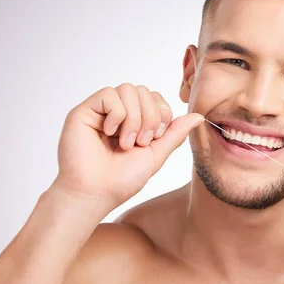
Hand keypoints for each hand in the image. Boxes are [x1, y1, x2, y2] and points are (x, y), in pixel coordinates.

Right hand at [53, 84, 203, 210]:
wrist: (96, 193)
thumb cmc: (121, 180)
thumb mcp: (156, 154)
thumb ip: (175, 133)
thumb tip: (198, 116)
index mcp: (133, 121)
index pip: (154, 97)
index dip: (161, 113)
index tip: (153, 139)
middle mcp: (116, 112)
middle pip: (143, 90)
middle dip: (149, 117)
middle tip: (141, 142)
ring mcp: (100, 111)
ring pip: (128, 89)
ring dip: (134, 118)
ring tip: (125, 142)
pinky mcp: (84, 111)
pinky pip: (108, 94)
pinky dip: (116, 115)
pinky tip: (109, 132)